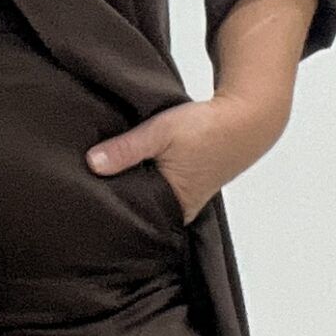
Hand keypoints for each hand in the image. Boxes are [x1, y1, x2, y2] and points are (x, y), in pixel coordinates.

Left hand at [84, 89, 287, 224]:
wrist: (247, 118)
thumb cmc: (207, 127)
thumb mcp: (161, 133)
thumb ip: (126, 149)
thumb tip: (92, 164)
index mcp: (174, 205)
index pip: (133, 217)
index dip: (111, 210)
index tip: (88, 203)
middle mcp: (182, 209)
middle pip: (141, 211)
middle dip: (120, 202)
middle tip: (89, 196)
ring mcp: (188, 199)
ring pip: (151, 201)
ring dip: (135, 190)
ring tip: (106, 184)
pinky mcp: (191, 186)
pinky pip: (162, 191)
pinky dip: (148, 183)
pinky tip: (133, 174)